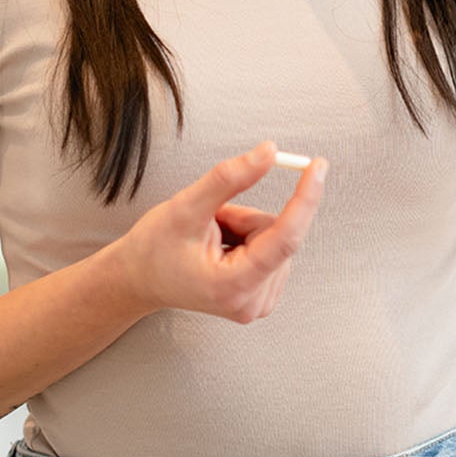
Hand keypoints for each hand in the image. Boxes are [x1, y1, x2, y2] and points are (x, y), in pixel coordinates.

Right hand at [116, 140, 327, 323]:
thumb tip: (269, 153)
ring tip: (210, 238)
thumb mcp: (185, 207)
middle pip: (275, 233)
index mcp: (233, 287)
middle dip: (245, 217)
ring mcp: (258, 302)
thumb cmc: (153, 249)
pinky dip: (247, 238)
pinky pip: (271, 248)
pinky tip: (220, 248)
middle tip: (210, 223)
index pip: (285, 238)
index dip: (304, 198)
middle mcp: (252, 302)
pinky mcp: (261, 295)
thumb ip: (229, 178)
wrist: (138, 278)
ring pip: (273, 237)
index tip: (317, 167)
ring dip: (244, 227)